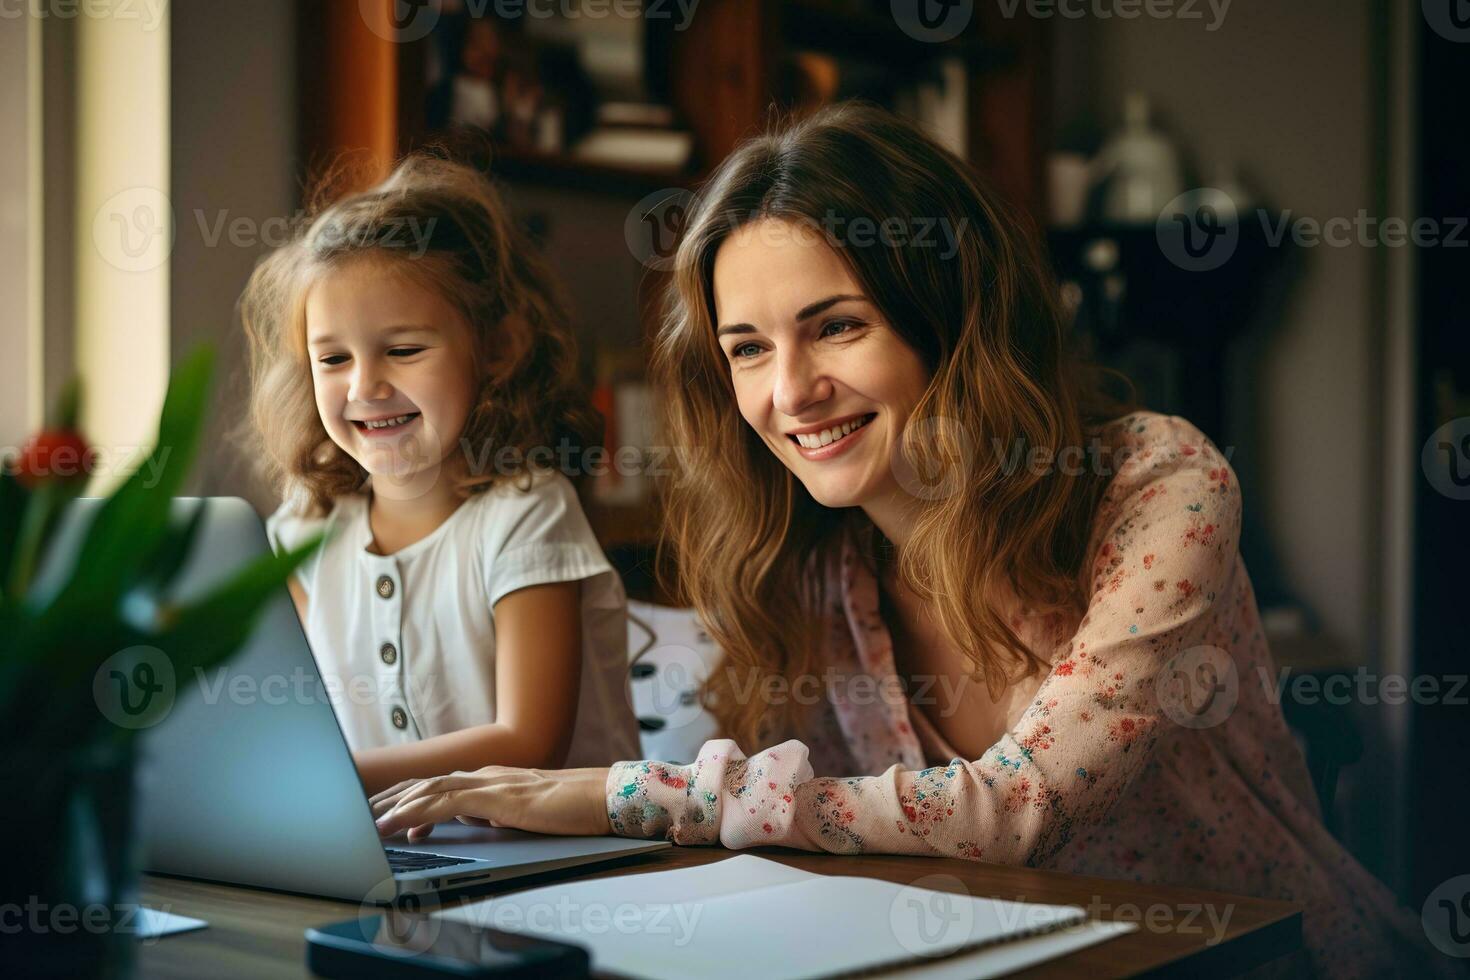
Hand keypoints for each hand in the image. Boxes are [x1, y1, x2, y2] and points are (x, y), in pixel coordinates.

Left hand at [370, 766, 611, 841]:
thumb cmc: (576, 807)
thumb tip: (483, 823)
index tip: (386, 813)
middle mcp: (488, 776)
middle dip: (392, 799)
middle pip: (427, 783)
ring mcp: (492, 783)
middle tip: (364, 814)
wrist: (606, 797)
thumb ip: (503, 814)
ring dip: (396, 807)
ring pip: (430, 790)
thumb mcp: (529, 813)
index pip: (442, 785)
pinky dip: (416, 815)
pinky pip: (445, 805)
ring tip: (369, 823)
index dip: (411, 798)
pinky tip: (398, 826)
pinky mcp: (497, 798)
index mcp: (495, 779)